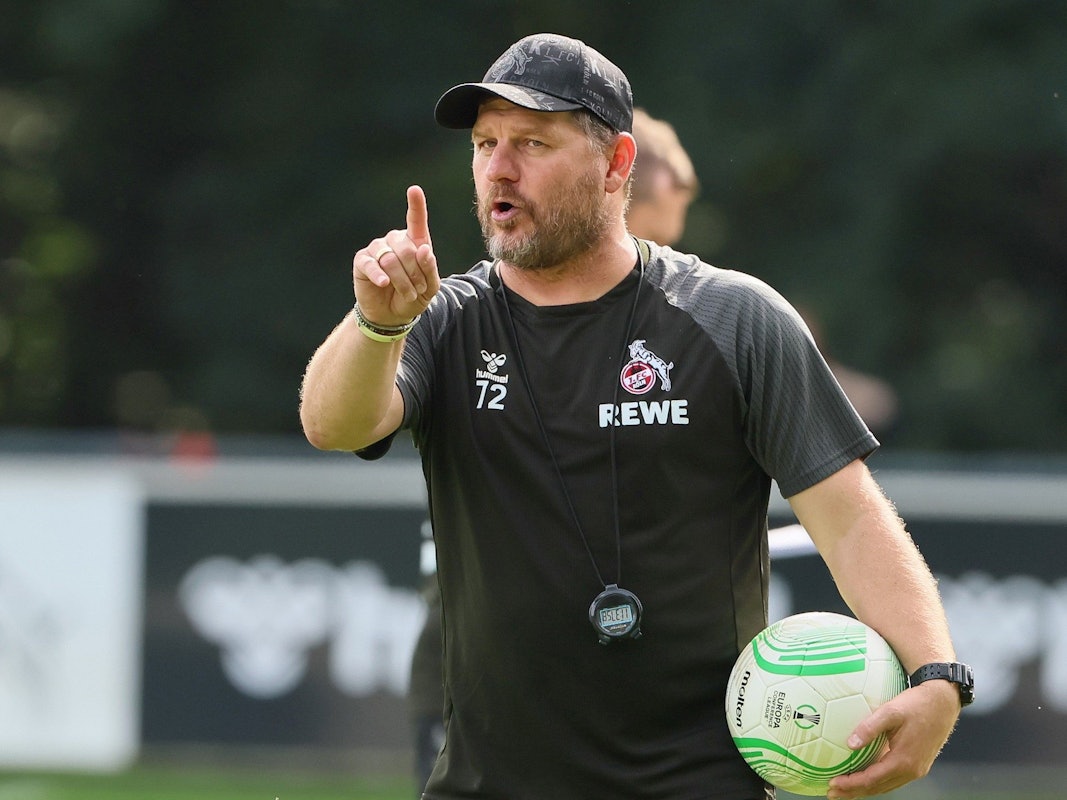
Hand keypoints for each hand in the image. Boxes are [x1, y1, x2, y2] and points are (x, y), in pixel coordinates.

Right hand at [353, 185, 439, 326]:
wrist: (392, 315)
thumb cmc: (414, 296)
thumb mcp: (430, 287)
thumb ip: (430, 268)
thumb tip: (424, 249)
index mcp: (415, 242)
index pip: (416, 220)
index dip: (416, 205)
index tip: (414, 190)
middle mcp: (395, 241)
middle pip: (407, 250)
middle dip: (416, 274)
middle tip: (418, 290)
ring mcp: (377, 249)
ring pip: (391, 260)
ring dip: (402, 281)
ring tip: (408, 293)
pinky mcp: (362, 261)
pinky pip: (371, 264)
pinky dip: (379, 275)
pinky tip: (384, 284)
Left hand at [826, 681, 960, 798]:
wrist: (943, 702)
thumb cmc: (917, 704)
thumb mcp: (890, 711)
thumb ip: (869, 728)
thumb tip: (850, 744)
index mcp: (904, 760)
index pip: (872, 779)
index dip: (851, 784)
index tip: (832, 784)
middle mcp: (911, 770)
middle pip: (878, 787)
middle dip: (854, 792)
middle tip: (832, 793)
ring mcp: (917, 769)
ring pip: (886, 785)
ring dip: (865, 789)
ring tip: (845, 790)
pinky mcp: (919, 764)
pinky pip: (894, 779)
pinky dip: (877, 782)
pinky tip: (866, 778)